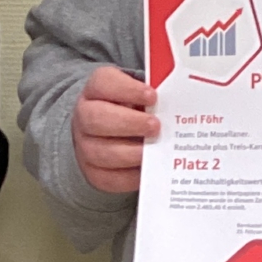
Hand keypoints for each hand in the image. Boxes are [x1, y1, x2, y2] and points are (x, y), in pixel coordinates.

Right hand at [72, 65, 160, 193]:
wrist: (110, 132)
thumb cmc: (132, 109)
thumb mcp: (140, 94)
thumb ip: (153, 96)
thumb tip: (176, 103)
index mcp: (96, 90)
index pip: (103, 83)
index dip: (127, 89)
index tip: (153, 96)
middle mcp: (85, 115)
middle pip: (97, 119)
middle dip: (129, 123)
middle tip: (156, 127)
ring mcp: (84, 145)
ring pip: (99, 152)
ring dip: (129, 153)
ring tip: (154, 151)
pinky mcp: (91, 171)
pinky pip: (106, 178)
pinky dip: (128, 177)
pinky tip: (147, 170)